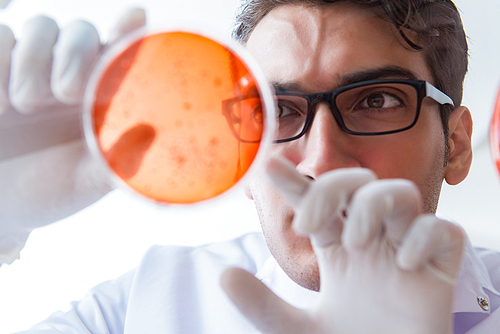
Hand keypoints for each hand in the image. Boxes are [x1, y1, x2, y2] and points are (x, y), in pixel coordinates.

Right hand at [0, 8, 145, 263]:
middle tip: (65, 94)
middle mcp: (69, 75)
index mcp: (100, 96)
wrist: (1, 206)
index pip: (120, 51)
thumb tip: (151, 133)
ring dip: (33, 59)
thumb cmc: (52, 190)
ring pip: (38, 27)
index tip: (134, 18)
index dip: (128, 30)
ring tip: (23, 105)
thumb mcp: (86, 181)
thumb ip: (116, 160)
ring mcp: (28, 69)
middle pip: (80, 31)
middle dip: (73, 55)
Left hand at [221, 157, 464, 333]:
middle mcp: (371, 240)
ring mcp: (405, 249)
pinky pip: (444, 232)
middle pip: (358, 181)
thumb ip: (262, 305)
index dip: (295, 181)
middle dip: (332, 187)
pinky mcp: (439, 269)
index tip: (269, 167)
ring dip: (374, 206)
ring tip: (356, 243)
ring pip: (400, 193)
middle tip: (309, 226)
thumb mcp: (296, 330)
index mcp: (337, 246)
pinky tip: (404, 266)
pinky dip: (423, 238)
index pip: (317, 201)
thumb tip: (224, 275)